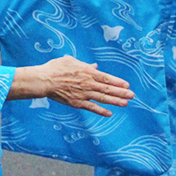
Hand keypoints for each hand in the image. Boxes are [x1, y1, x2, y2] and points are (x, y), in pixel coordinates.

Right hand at [9, 56, 133, 117]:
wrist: (44, 80)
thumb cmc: (55, 68)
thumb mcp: (70, 61)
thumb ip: (84, 65)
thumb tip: (95, 66)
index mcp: (87, 72)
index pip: (106, 78)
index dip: (118, 82)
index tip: (127, 85)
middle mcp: (88, 83)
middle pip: (108, 89)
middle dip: (121, 93)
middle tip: (132, 96)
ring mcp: (83, 94)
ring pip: (102, 98)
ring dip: (115, 101)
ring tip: (125, 104)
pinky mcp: (77, 102)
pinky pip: (91, 107)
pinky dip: (101, 111)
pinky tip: (109, 113)